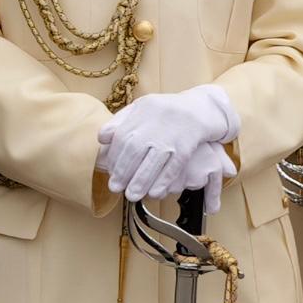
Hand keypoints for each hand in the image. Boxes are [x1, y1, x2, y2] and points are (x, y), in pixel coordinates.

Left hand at [96, 83, 238, 203]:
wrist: (200, 108)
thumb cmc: (166, 111)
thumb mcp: (142, 107)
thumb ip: (121, 121)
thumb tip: (101, 138)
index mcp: (142, 110)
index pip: (122, 137)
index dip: (114, 158)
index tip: (111, 173)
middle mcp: (155, 122)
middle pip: (135, 150)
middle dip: (123, 172)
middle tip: (116, 188)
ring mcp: (172, 135)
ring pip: (153, 161)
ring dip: (141, 181)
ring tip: (132, 196)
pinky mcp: (187, 145)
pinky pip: (174, 166)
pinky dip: (163, 181)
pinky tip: (154, 193)